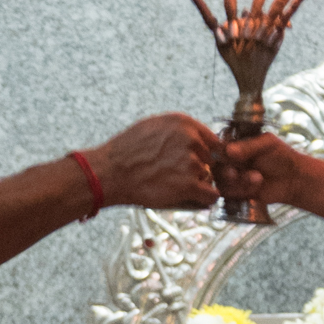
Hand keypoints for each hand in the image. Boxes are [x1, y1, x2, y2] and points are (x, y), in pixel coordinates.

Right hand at [90, 114, 220, 210]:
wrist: (111, 173)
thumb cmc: (125, 152)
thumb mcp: (153, 126)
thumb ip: (177, 131)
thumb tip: (194, 140)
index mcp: (183, 123)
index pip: (212, 139)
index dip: (206, 153)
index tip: (200, 161)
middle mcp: (191, 140)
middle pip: (211, 159)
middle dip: (200, 168)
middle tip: (180, 176)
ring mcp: (191, 163)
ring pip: (209, 178)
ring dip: (197, 184)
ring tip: (175, 186)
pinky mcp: (189, 185)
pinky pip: (211, 195)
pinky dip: (204, 199)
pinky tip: (191, 198)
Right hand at [212, 131, 305, 207]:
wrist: (293, 178)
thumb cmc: (281, 156)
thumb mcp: (267, 143)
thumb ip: (248, 146)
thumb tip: (228, 150)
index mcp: (234, 146)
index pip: (217, 148)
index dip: (219, 154)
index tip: (228, 157)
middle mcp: (230, 162)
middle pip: (215, 167)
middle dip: (225, 171)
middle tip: (234, 173)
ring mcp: (233, 179)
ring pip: (221, 182)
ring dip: (238, 182)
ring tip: (257, 178)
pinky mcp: (238, 193)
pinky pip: (231, 194)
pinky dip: (243, 190)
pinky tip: (257, 187)